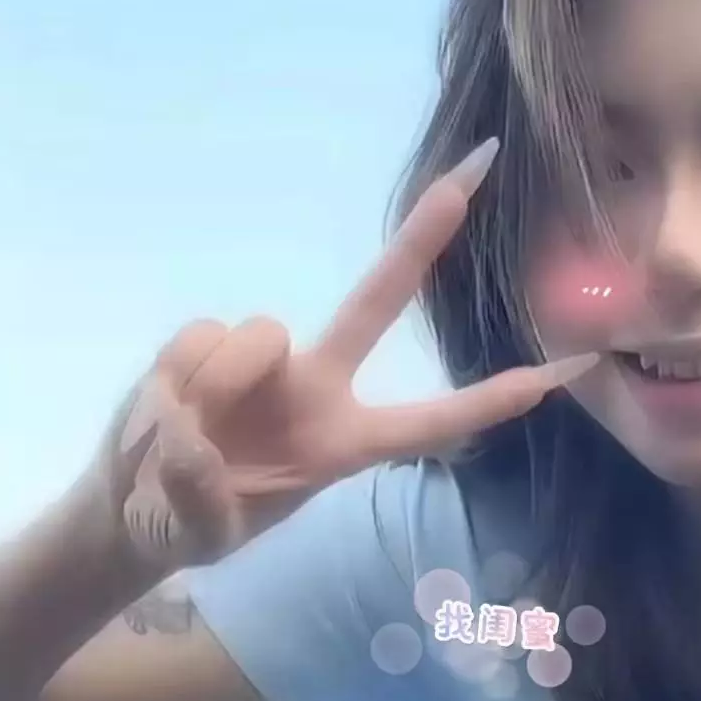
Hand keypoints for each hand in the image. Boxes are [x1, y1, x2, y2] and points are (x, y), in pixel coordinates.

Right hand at [95, 139, 595, 575]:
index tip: (568, 371)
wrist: (132, 506)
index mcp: (346, 445)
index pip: (435, 419)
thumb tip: (191, 435)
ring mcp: (265, 360)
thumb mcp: (202, 535)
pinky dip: (178, 377)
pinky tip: (168, 407)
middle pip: (378, 301)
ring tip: (187, 436)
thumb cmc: (190, 525)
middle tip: (480, 166)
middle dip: (424, 237)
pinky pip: (201, 336)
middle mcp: (319, 388)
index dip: (496, 398)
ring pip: (260, 333)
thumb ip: (201, 497)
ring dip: (218, 384)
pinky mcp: (207, 339)